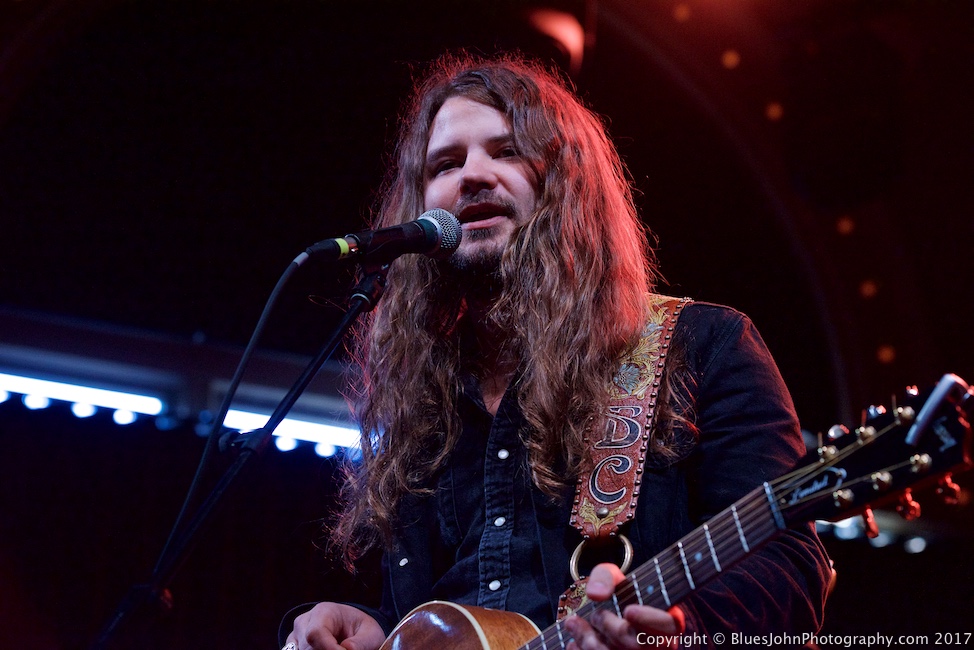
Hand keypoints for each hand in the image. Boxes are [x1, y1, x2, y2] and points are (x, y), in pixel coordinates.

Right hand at [285, 602, 385, 649]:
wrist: (352, 628)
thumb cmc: (361, 629)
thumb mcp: (370, 633)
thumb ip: (361, 642)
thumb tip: (347, 649)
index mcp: (324, 611)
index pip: (316, 633)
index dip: (329, 649)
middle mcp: (305, 622)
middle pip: (307, 648)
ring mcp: (296, 636)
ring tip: (339, 648)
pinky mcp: (294, 648)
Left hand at [564, 563, 685, 649]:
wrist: (609, 619)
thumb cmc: (619, 599)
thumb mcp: (614, 579)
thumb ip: (605, 577)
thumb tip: (596, 594)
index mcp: (666, 622)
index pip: (669, 624)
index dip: (649, 618)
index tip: (628, 610)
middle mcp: (658, 647)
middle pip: (635, 643)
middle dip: (608, 626)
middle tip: (596, 614)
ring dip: (588, 639)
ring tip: (574, 624)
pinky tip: (574, 642)